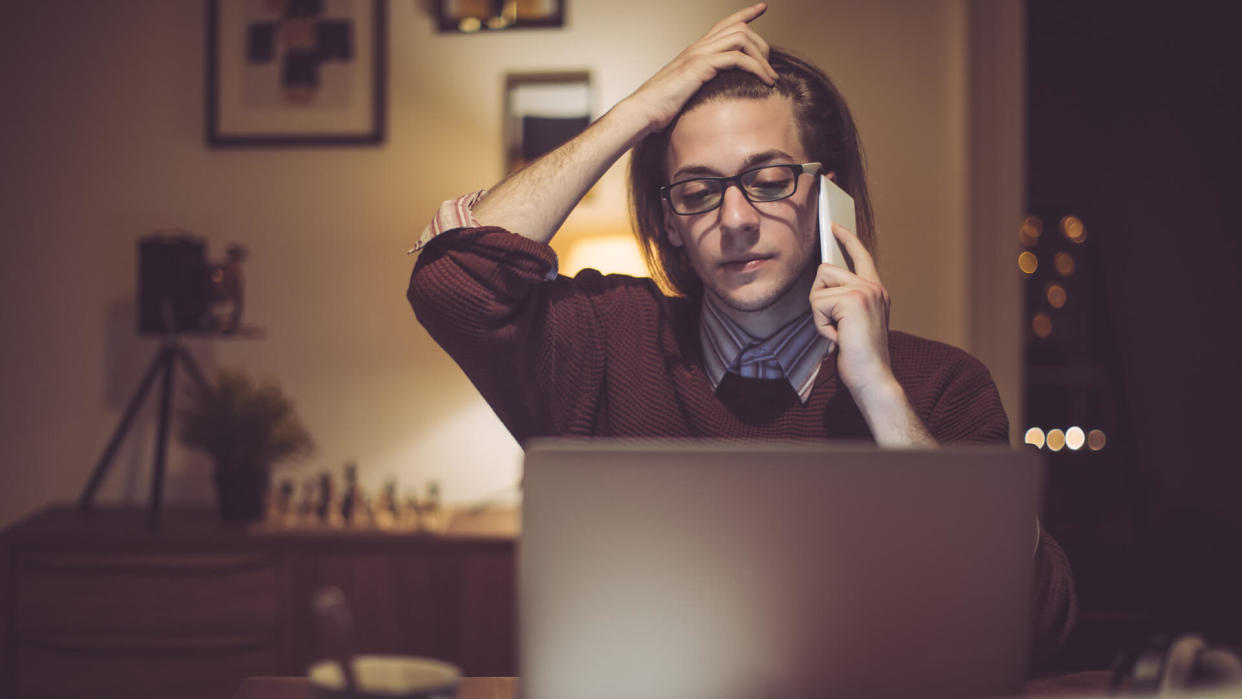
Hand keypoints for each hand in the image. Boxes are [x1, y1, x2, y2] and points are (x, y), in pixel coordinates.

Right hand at [622, 3, 778, 133]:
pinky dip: (756, 68)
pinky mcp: (700, 67)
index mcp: (695, 51)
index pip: (724, 24)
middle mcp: (698, 47)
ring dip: (761, 57)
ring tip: (771, 78)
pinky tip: (764, 82)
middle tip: (771, 67)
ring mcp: (698, 55)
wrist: (642, 111)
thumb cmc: (660, 107)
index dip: (745, 13)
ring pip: (741, 38)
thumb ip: (700, 85)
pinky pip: (737, 58)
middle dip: (761, 44)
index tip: (762, 7)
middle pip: (739, 28)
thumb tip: (714, 93)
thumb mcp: (685, 91)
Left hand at [809, 223, 894, 400]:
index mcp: (876, 291)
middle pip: (826, 270)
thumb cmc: (859, 357)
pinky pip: (817, 303)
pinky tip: (839, 338)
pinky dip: (821, 326)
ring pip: (819, 287)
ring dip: (820, 315)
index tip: (834, 226)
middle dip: (819, 301)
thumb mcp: (853, 323)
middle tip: (836, 327)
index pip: (861, 256)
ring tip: (839, 333)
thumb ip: (845, 301)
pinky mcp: (853, 299)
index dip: (847, 239)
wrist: (873, 378)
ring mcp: (866, 291)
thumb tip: (823, 282)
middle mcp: (874, 287)